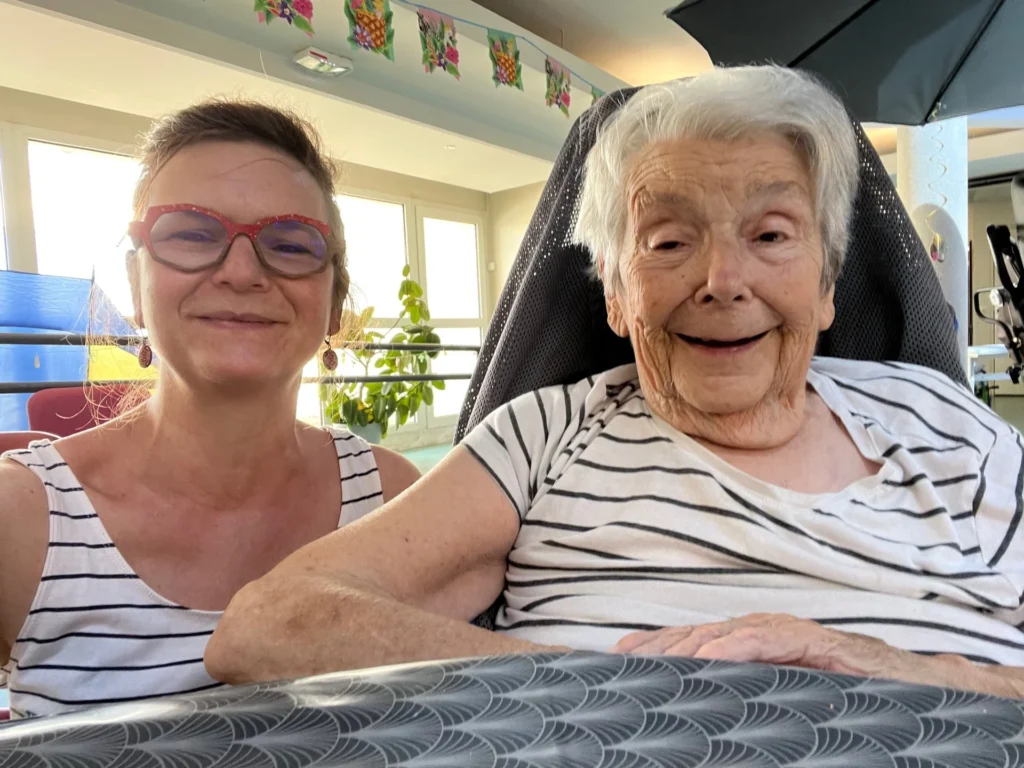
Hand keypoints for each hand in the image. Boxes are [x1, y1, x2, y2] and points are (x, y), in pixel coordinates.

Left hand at [611, 613, 978, 689]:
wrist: (911, 683)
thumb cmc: (846, 691)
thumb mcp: (787, 693)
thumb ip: (749, 693)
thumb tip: (706, 712)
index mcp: (752, 642)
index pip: (695, 642)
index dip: (656, 647)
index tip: (617, 658)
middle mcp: (764, 629)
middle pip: (700, 633)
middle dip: (658, 645)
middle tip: (620, 660)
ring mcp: (788, 632)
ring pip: (726, 633)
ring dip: (686, 644)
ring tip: (650, 659)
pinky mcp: (815, 642)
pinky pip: (769, 641)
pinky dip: (736, 647)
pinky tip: (708, 658)